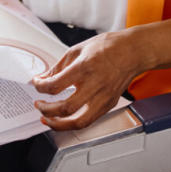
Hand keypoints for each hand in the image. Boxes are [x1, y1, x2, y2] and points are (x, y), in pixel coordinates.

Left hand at [30, 17, 170, 129]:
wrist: (133, 52)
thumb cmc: (108, 47)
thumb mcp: (77, 50)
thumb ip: (58, 66)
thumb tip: (44, 78)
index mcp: (84, 68)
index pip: (55, 85)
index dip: (40, 87)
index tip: (36, 84)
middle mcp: (95, 85)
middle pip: (65, 108)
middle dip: (46, 109)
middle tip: (39, 105)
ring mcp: (103, 98)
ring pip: (79, 122)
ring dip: (59, 124)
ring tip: (48, 119)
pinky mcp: (109, 105)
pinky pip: (89, 120)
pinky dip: (73, 122)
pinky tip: (65, 117)